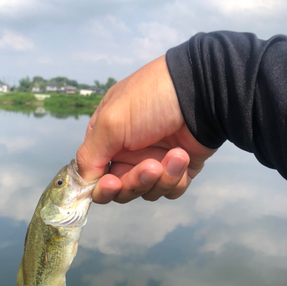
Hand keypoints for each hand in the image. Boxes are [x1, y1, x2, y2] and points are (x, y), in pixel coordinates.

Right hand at [76, 56, 215, 203]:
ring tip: (176, 155)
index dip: (102, 186)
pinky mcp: (177, 170)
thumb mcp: (111, 122)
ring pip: (147, 193)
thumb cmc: (151, 100)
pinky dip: (176, 180)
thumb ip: (90, 156)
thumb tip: (82, 184)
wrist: (203, 92)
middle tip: (150, 167)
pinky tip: (184, 157)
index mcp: (106, 140)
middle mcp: (127, 154)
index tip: (111, 184)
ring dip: (161, 178)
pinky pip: (170, 191)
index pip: (94, 177)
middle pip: (121, 190)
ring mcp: (153, 162)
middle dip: (134, 182)